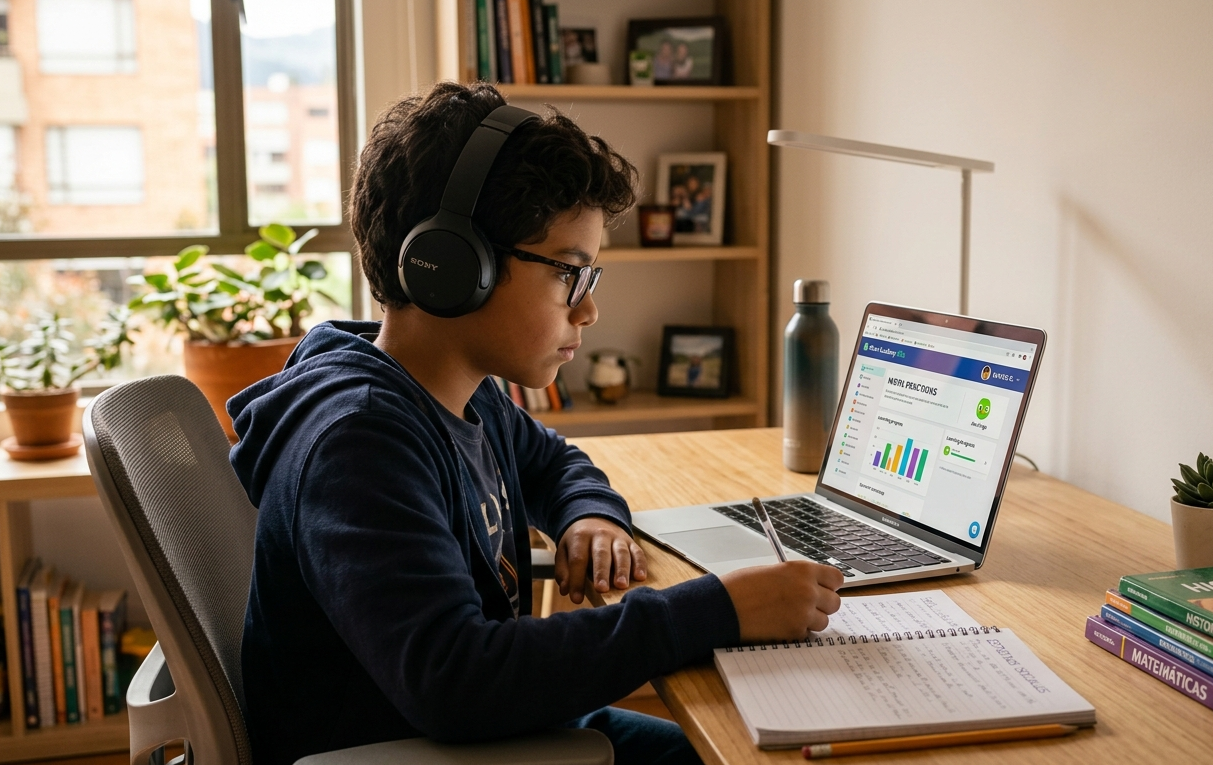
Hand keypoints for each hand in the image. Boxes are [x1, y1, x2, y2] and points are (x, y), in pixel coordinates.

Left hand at [555, 517, 647, 604]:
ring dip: (622, 570)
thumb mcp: (564, 550)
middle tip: (602, 589)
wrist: (593, 517)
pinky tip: (640, 577)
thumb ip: (563, 570)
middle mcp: (600, 534)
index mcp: (580, 536)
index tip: (576, 599)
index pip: (578, 559)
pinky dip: (640, 564)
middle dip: (602, 572)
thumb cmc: (578, 541)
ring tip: (621, 585)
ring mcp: (617, 537)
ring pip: (621, 552)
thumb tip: (565, 590)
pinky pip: (637, 552)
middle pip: (601, 554)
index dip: (577, 580)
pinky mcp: (630, 541)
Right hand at [720, 561, 843, 641]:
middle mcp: (807, 590)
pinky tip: (780, 624)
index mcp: (802, 570)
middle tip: (806, 605)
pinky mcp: (795, 632)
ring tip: (789, 615)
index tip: (824, 588)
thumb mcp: (773, 571)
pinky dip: (797, 631)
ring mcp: (803, 613)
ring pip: (823, 621)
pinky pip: (806, 633)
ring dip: (811, 620)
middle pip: (835, 602)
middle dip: (822, 605)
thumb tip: (812, 587)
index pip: (836, 578)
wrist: (724, 606)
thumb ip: (796, 578)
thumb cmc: (742, 586)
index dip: (830, 585)